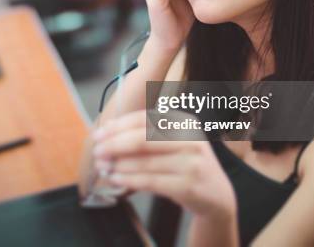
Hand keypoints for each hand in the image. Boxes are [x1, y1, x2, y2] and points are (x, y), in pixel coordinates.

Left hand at [92, 110, 235, 219]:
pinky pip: (150, 181)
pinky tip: (116, 179)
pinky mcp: (188, 186)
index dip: (118, 126)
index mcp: (183, 122)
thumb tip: (107, 129)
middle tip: (97, 153)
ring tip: (103, 168)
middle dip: (114, 146)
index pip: (144, 119)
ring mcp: (191, 162)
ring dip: (118, 165)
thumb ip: (144, 134)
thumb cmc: (186, 165)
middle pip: (142, 139)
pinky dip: (129, 180)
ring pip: (144, 162)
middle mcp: (189, 139)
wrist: (217, 195)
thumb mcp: (172, 143)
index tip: (98, 135)